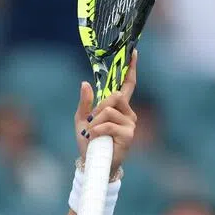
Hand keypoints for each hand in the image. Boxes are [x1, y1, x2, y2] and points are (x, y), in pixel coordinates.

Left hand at [74, 50, 137, 173]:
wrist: (91, 162)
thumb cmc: (88, 141)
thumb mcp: (82, 119)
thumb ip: (85, 102)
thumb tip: (85, 83)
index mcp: (118, 107)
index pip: (127, 84)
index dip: (130, 69)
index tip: (132, 52)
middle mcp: (128, 113)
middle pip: (114, 96)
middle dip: (98, 107)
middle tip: (91, 121)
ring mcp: (130, 124)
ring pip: (109, 110)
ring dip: (95, 122)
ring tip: (92, 133)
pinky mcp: (128, 135)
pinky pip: (109, 124)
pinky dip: (97, 130)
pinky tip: (95, 138)